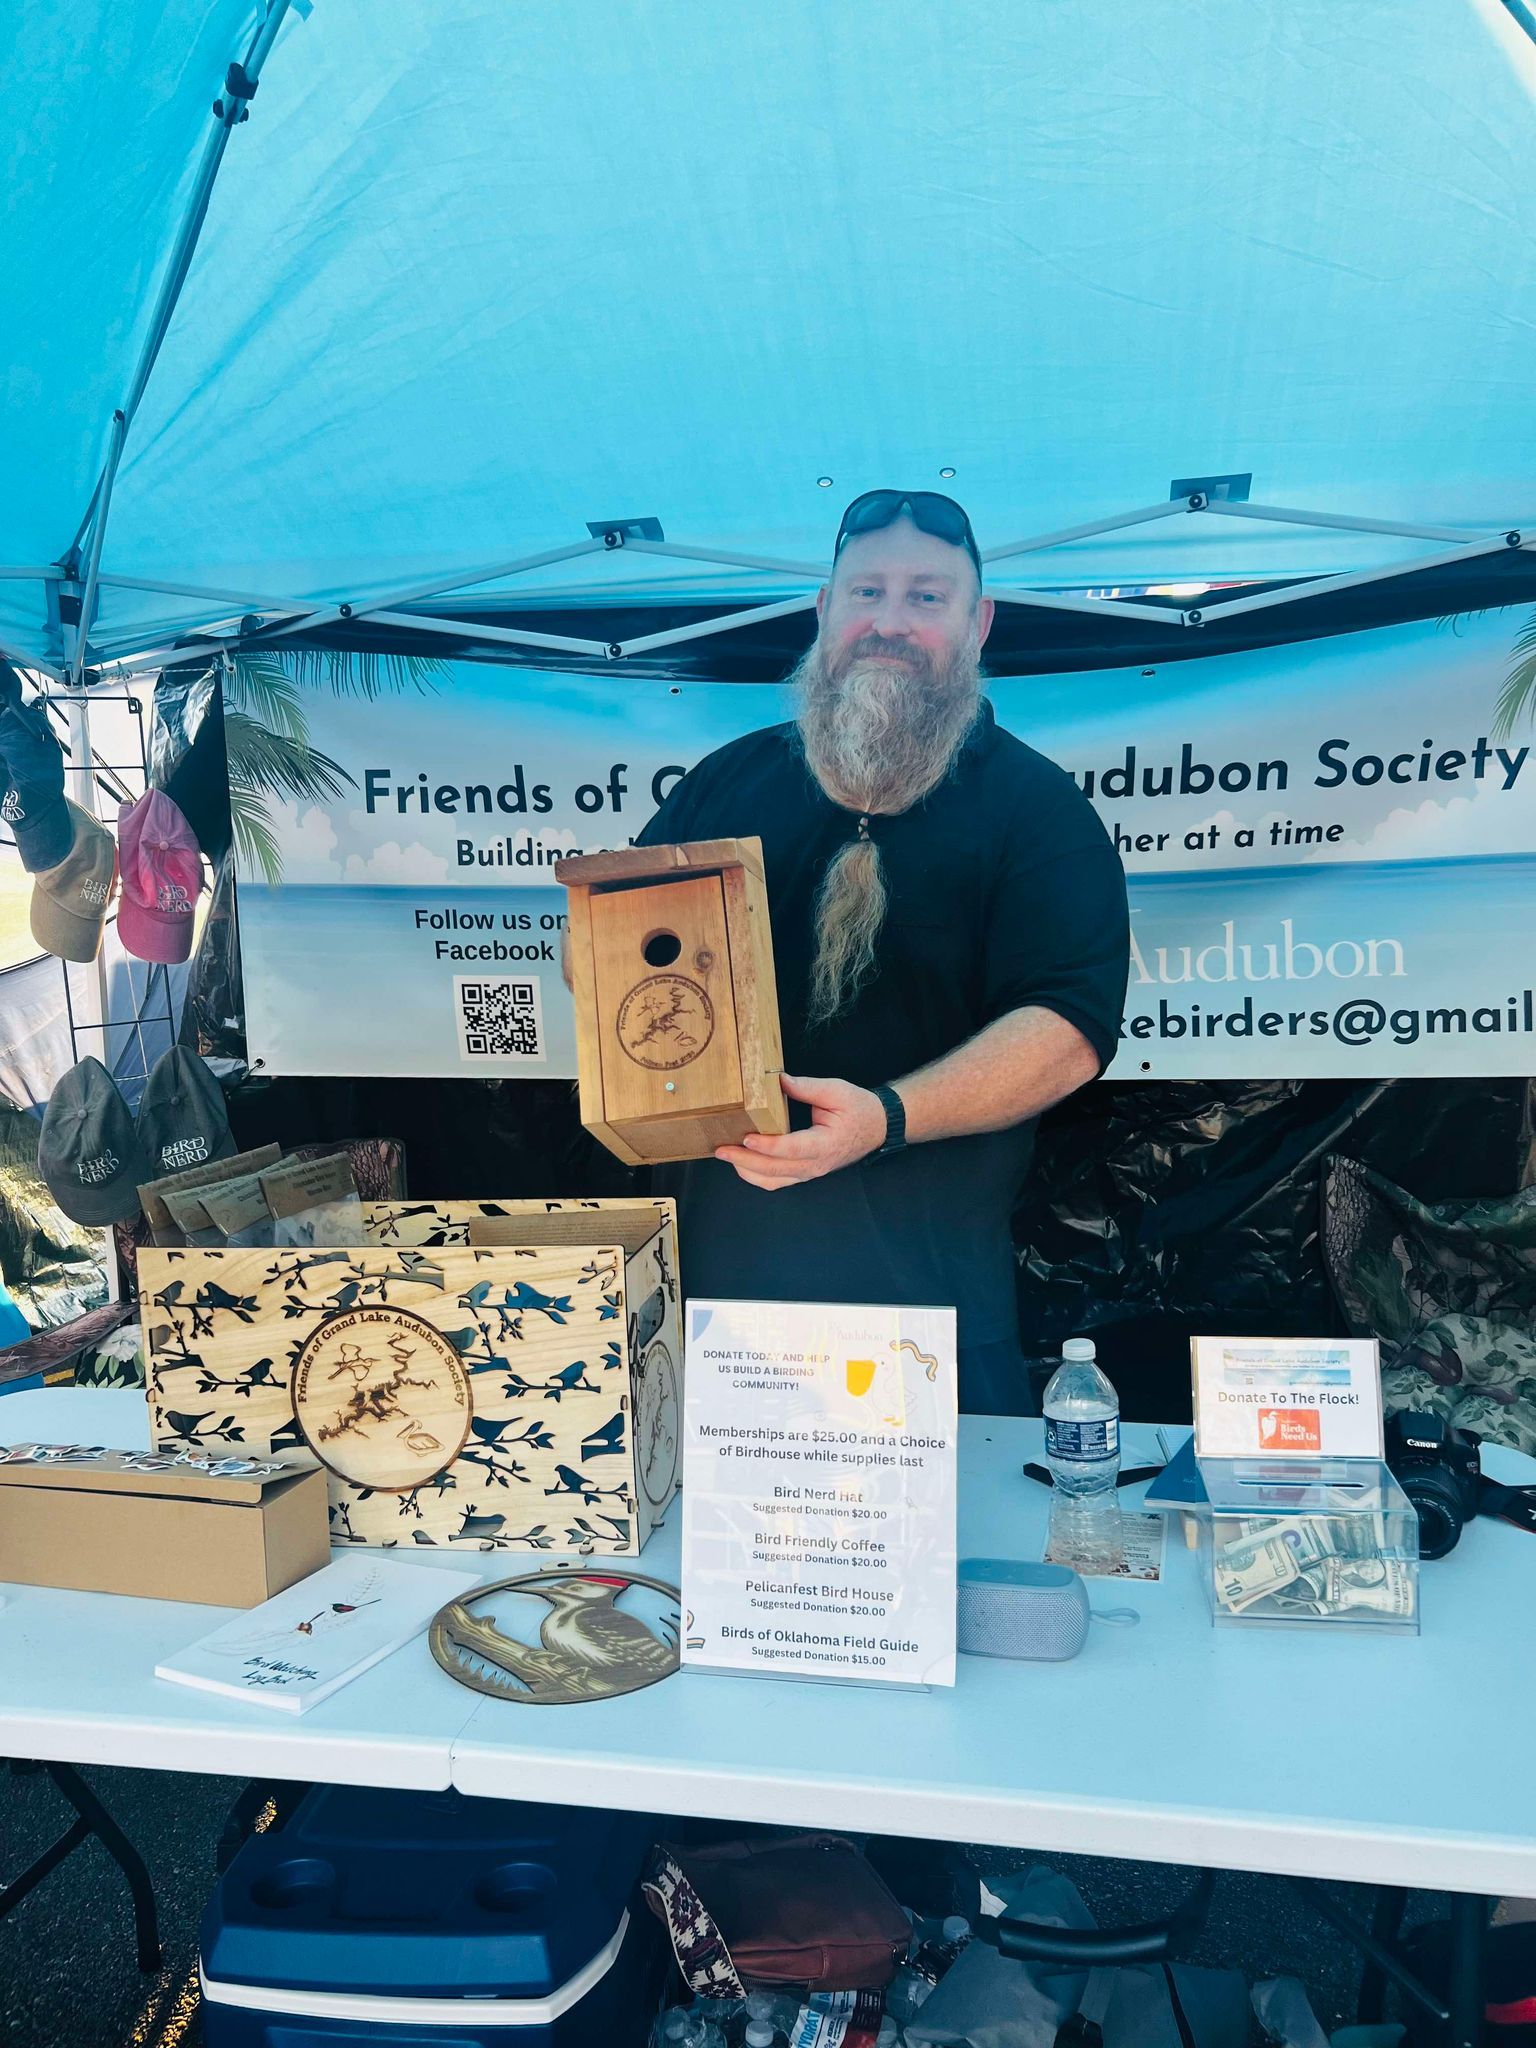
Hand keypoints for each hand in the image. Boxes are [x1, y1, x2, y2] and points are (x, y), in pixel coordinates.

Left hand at [714, 1074, 887, 1189]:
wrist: (878, 1126)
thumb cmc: (859, 1108)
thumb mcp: (836, 1090)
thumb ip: (806, 1087)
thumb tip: (778, 1080)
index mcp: (825, 1144)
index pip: (791, 1149)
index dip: (767, 1146)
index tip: (746, 1137)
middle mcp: (817, 1164)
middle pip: (775, 1170)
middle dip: (745, 1161)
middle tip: (721, 1149)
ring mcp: (811, 1172)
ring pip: (773, 1181)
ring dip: (747, 1171)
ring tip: (727, 1155)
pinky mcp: (806, 1173)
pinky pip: (778, 1181)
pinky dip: (757, 1175)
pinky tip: (743, 1162)